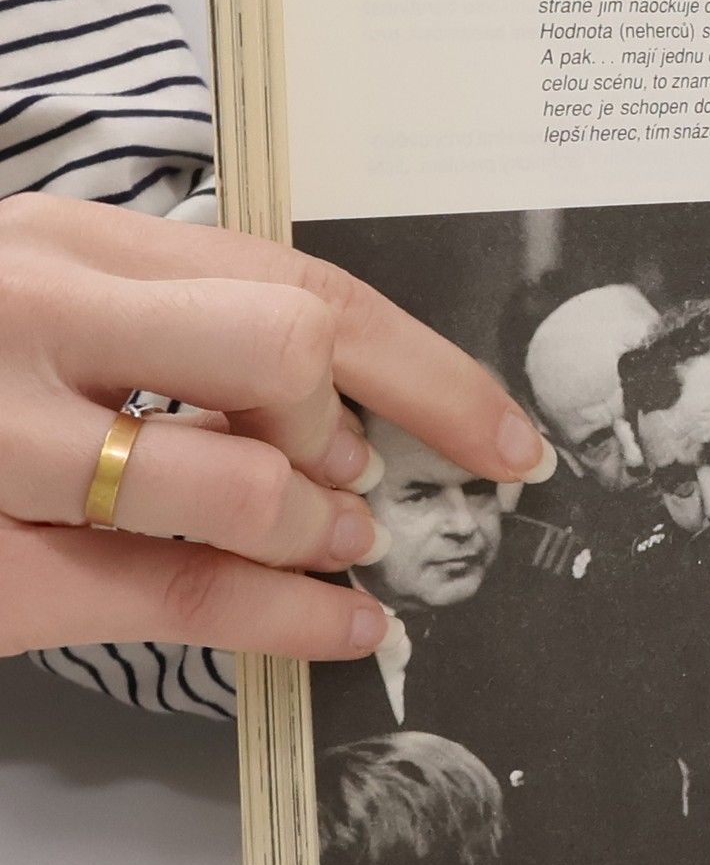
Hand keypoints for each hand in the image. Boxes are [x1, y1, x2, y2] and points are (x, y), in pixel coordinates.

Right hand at [0, 196, 549, 663]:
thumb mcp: (28, 284)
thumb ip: (159, 316)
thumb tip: (328, 403)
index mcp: (61, 237)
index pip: (299, 280)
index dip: (431, 365)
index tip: (507, 430)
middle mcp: (28, 313)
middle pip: (290, 350)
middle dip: (367, 430)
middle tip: (371, 484)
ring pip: (241, 484)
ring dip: (318, 529)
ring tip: (335, 544)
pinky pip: (177, 596)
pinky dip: (288, 620)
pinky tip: (345, 626)